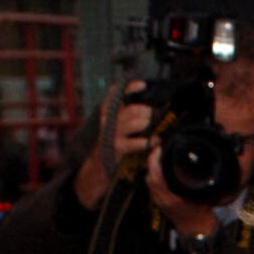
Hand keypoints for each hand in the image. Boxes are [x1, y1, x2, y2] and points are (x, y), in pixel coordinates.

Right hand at [73, 83, 151, 206]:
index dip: (129, 87)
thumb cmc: (111, 146)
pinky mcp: (117, 148)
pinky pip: (136, 142)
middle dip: (147, 111)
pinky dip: (148, 142)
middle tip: (157, 115)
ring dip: (148, 124)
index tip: (143, 85)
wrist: (96, 168)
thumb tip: (148, 108)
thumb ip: (126, 116)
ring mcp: (111, 134)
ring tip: (156, 127)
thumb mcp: (115, 128)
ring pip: (134, 122)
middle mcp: (108, 121)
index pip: (116, 94)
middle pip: (131, 109)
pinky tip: (155, 142)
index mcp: (107, 113)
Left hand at [144, 142, 220, 243]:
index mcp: (171, 197)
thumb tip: (199, 165)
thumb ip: (199, 182)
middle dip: (152, 159)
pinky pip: (152, 184)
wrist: (197, 231)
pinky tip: (161, 168)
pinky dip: (154, 174)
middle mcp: (162, 199)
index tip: (159, 145)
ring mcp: (158, 201)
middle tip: (158, 146)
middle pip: (149, 174)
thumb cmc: (202, 214)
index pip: (156, 173)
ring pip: (149, 179)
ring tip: (159, 154)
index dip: (155, 157)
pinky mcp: (158, 201)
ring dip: (152, 166)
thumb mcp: (204, 195)